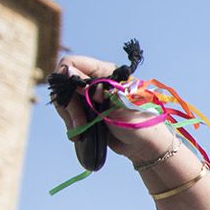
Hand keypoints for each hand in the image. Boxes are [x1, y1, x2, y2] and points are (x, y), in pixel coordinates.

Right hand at [51, 55, 167, 162]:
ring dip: (69, 117)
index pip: (73, 63)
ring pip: (64, 100)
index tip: (72, 98)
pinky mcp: (87, 112)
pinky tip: (78, 134)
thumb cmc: (138, 123)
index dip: (66, 78)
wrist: (145, 146)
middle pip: (65, 83)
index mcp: (105, 72)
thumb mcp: (114, 104)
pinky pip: (70, 113)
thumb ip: (90, 88)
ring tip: (79, 131)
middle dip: (68, 105)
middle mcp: (95, 81)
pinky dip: (71, 123)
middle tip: (79, 123)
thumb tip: (67, 72)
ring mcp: (89, 97)